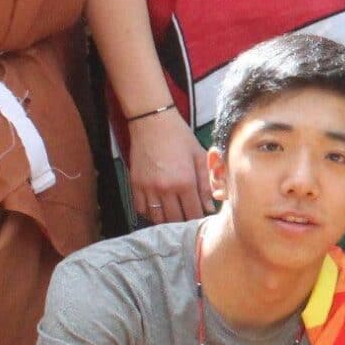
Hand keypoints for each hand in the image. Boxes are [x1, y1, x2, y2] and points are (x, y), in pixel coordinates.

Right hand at [125, 108, 212, 226]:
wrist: (153, 122)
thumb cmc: (180, 137)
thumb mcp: (199, 157)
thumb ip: (206, 184)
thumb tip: (209, 207)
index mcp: (185, 182)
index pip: (193, 213)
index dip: (198, 218)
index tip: (201, 217)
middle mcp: (165, 189)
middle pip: (175, 219)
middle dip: (184, 222)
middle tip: (188, 217)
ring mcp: (148, 188)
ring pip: (157, 218)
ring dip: (167, 220)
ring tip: (174, 215)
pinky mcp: (135, 185)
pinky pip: (141, 209)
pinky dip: (150, 213)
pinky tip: (158, 208)